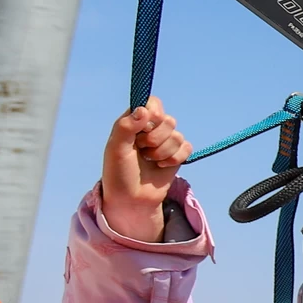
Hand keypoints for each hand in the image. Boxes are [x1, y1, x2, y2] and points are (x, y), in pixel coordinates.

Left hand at [101, 98, 193, 240]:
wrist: (131, 199)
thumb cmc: (118, 173)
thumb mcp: (115, 149)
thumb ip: (126, 126)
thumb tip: (144, 110)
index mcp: (134, 122)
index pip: (151, 103)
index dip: (153, 113)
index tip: (144, 126)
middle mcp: (150, 129)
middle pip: (168, 120)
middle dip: (156, 138)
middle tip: (142, 149)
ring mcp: (165, 142)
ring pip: (177, 136)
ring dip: (163, 152)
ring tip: (149, 161)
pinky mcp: (176, 155)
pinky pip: (186, 148)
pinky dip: (174, 158)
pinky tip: (162, 166)